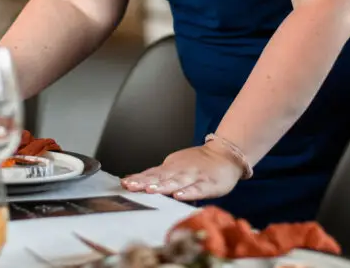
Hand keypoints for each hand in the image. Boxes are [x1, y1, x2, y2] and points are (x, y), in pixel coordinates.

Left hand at [121, 141, 244, 201]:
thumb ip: (159, 176)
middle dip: (144, 182)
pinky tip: (179, 196)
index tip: (124, 184)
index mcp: (170, 168)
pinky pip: (197, 189)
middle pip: (160, 177)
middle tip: (131, 186)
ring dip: (163, 186)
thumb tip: (136, 184)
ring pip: (177, 182)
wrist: (225, 154)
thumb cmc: (198, 163)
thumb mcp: (175, 166)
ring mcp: (194, 176)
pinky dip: (188, 192)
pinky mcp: (208, 183)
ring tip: (151, 190)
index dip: (138, 179)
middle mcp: (180, 171)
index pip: (151, 174)